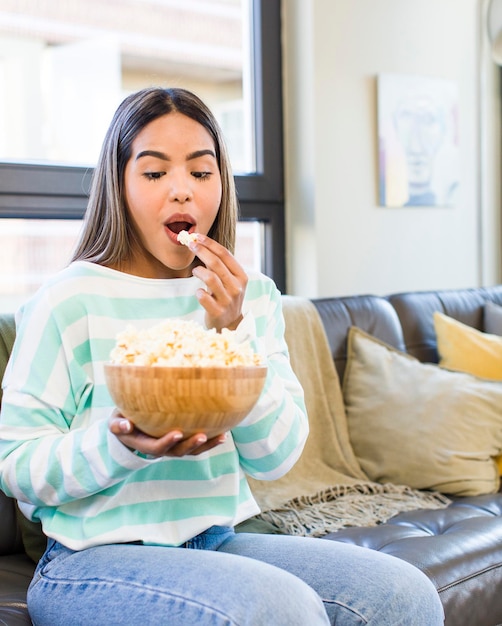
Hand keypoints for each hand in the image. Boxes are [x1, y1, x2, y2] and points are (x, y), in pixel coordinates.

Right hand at [109, 412, 226, 456]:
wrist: (128, 427)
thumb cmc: (122, 420)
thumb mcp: (114, 422)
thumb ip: (117, 425)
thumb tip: (125, 426)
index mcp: (144, 444)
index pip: (157, 448)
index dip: (167, 442)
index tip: (177, 432)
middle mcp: (161, 448)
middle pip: (178, 452)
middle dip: (190, 446)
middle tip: (201, 436)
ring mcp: (173, 447)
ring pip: (191, 450)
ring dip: (206, 445)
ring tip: (221, 437)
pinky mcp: (182, 441)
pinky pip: (197, 444)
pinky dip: (210, 441)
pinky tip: (224, 433)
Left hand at [189, 234, 246, 330]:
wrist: (231, 324)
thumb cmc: (227, 297)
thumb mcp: (230, 280)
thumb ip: (220, 266)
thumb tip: (200, 244)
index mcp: (241, 276)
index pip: (225, 254)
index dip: (210, 243)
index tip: (197, 237)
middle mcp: (237, 287)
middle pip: (216, 263)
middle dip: (201, 251)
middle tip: (190, 245)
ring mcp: (228, 300)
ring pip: (210, 278)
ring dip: (199, 271)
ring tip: (195, 271)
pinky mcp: (218, 311)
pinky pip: (204, 297)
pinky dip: (198, 292)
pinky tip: (198, 292)